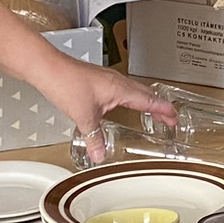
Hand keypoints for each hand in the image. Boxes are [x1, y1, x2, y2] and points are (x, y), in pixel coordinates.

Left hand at [44, 65, 175, 161]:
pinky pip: (122, 89)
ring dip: (146, 101)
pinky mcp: (98, 80)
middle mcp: (117, 81)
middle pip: (146, 94)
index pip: (150, 100)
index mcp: (121, 89)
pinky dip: (131, 98)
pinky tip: (122, 105)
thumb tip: (100, 154)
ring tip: (151, 112)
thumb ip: (94, 138)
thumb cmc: (66, 82)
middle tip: (168, 118)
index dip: (164, 111)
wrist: (48, 68)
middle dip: (159, 107)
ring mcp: (108, 79)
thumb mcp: (84, 117)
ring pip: (135, 90)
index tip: (174, 119)